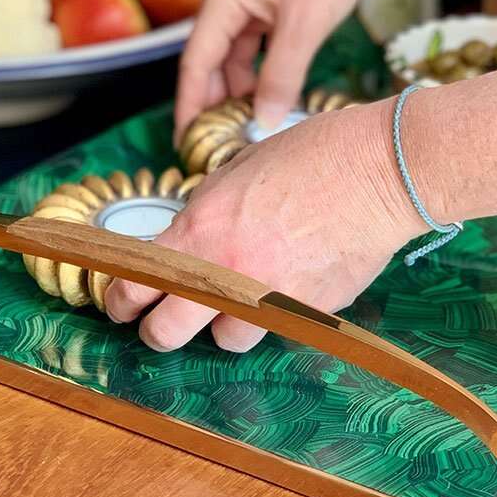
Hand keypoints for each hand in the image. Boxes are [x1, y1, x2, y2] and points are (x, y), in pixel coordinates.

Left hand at [106, 99, 425, 352]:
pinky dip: (273, 318)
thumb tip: (187, 240)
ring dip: (225, 326)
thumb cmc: (311, 156)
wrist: (378, 171)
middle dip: (157, 332)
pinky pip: (276, 330)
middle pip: (165, 334)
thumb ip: (204, 214)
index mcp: (200, 229)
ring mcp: (269, 298)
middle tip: (163, 323)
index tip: (120, 304)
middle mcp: (227, 272)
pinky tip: (287, 287)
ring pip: (226, 340)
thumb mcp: (236, 171)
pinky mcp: (309, 312)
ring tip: (241, 299)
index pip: (134, 284)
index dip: (118, 300)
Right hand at [174, 0, 399, 142]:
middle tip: (217, 141)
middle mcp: (230, 0)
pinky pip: (258, 52)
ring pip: (236, 60)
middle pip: (211, 62)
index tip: (187, 140)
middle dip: (214, 102)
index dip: (190, 104)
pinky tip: (271, 98)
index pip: (195, 62)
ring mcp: (253, 5)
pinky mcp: (276, 11)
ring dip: (241, 92)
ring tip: (248, 125)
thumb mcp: (303, 29)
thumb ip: (279, 78)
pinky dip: (262, 77)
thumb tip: (263, 121)